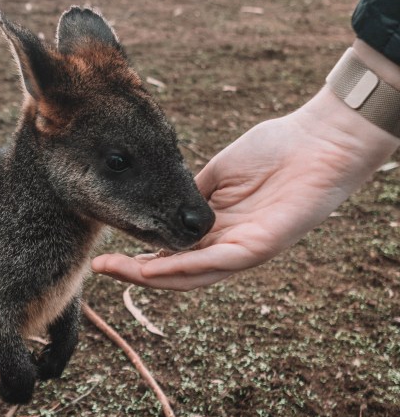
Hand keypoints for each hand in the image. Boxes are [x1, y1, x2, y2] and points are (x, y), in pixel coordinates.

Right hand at [92, 80, 399, 290]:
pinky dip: (182, 267)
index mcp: (217, 229)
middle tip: (99, 269)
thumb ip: (188, 195)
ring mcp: (243, 250)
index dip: (139, 257)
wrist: (318, 140)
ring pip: (190, 275)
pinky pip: (215, 263)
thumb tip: (158, 206)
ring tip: (116, 272)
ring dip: (150, 276)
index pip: (172, 252)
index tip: (106, 254)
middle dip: (134, 273)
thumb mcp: (217, 173)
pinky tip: (153, 265)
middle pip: (175, 271)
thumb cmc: (275, 150)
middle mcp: (228, 246)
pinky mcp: (259, 248)